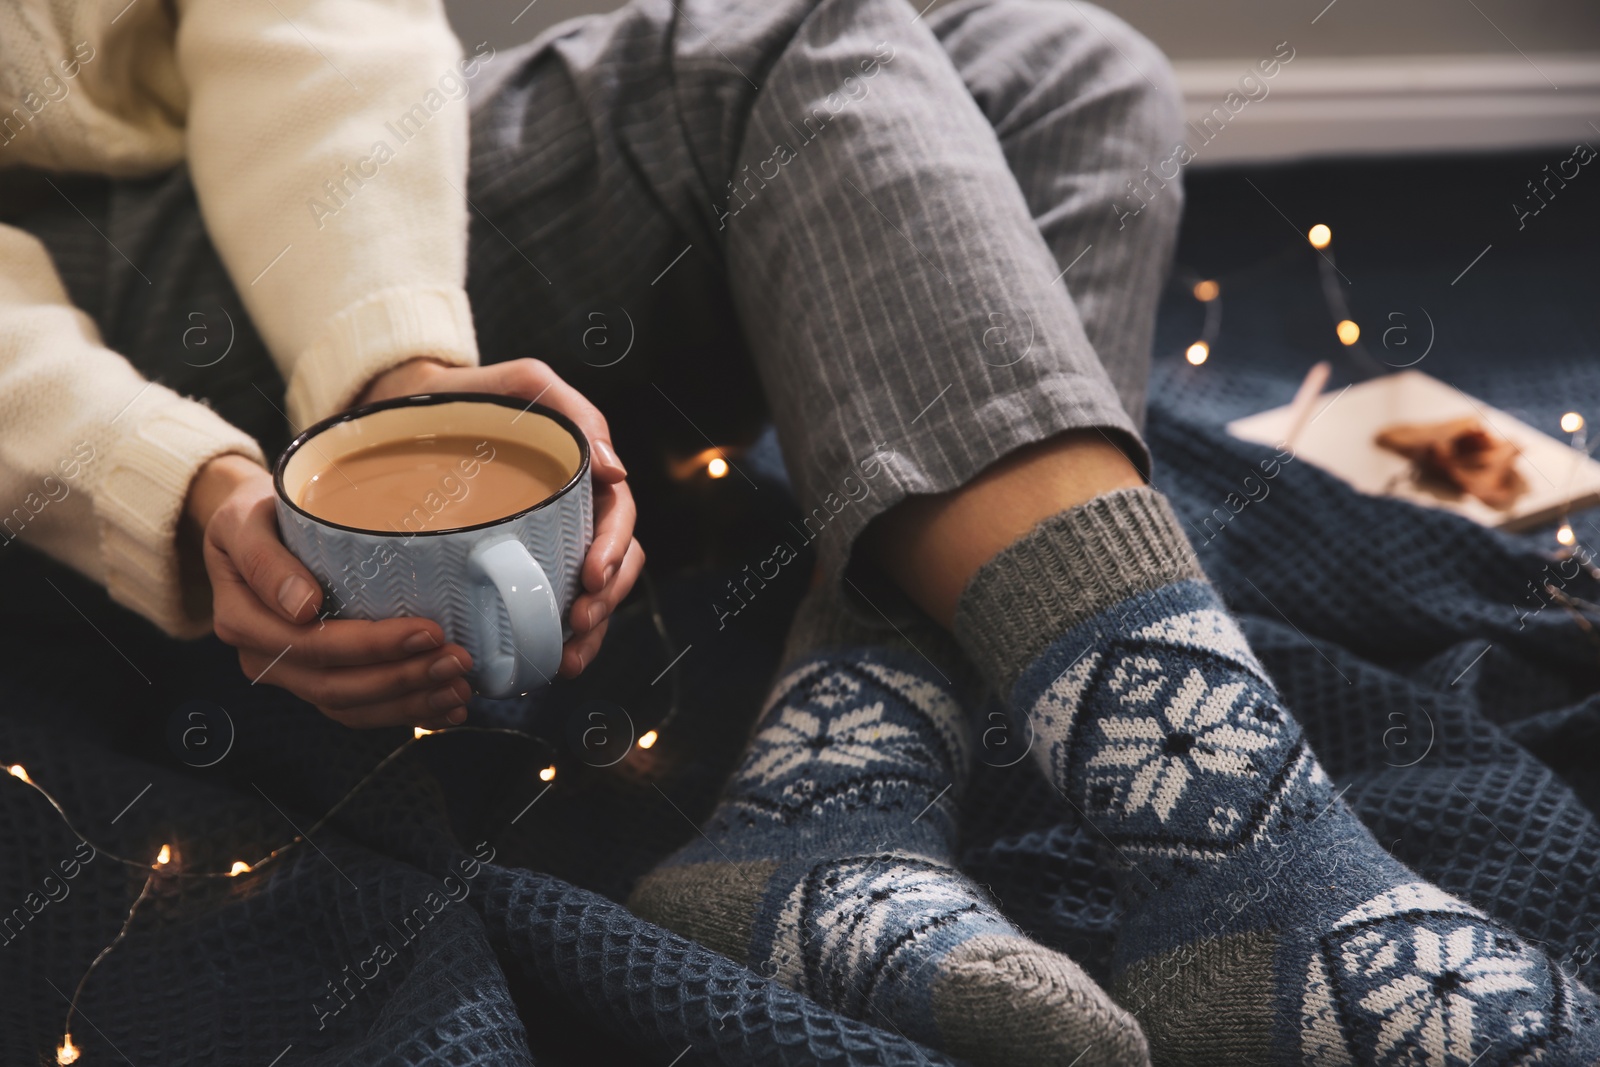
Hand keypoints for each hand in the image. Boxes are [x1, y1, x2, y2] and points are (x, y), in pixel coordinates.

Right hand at [187, 453, 475, 728]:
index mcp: (242, 619)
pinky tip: (444, 711)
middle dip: (403, 679)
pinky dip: (403, 713)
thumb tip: (303, 608)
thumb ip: (264, 560)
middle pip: (335, 685)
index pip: (312, 644)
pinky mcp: (316, 681)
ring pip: (349, 707)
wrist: (250, 528)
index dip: (373, 646)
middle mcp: (262, 656)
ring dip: (409, 703)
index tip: (429, 631)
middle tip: (458, 661)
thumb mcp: (245, 520)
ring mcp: (290, 675)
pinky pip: (358, 711)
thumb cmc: (255, 515)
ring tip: (460, 690)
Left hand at [358, 357, 641, 675]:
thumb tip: (616, 472)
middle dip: (604, 603)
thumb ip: (573, 411)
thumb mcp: (523, 386)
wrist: (402, 412)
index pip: (618, 517)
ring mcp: (545, 542)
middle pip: (612, 566)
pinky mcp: (512, 566)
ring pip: (587, 596)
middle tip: (577, 626)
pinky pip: (545, 608)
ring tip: (565, 661)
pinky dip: (553, 639)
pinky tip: (542, 662)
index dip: (615, 551)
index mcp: (582, 477)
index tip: (592, 578)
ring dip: (588, 632)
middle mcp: (571, 514)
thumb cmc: (466, 395)